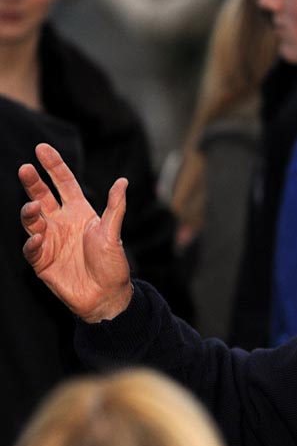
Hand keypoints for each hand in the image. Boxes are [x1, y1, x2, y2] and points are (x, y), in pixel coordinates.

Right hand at [19, 143, 132, 322]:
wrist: (107, 296)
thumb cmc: (112, 264)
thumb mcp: (113, 233)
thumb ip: (115, 208)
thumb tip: (122, 181)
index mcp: (80, 212)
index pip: (64, 184)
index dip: (53, 166)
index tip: (41, 148)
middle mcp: (62, 223)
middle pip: (42, 196)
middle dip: (33, 183)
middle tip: (25, 168)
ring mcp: (50, 241)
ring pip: (32, 220)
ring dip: (30, 212)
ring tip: (33, 207)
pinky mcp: (42, 261)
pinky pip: (32, 248)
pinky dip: (33, 242)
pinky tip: (39, 237)